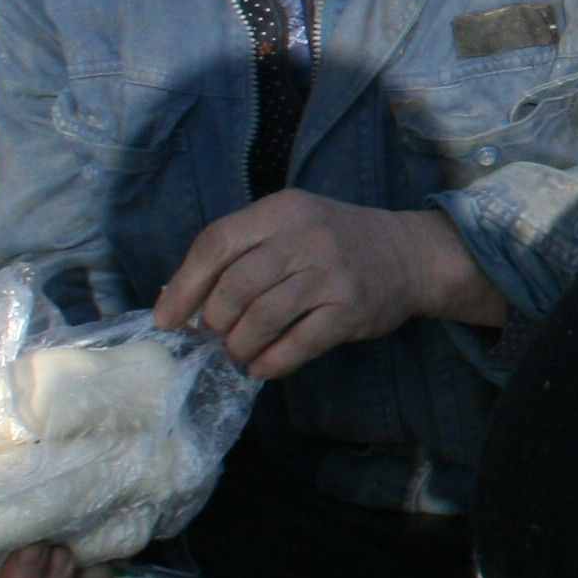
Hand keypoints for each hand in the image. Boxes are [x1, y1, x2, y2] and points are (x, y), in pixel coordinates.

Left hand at [155, 192, 498, 381]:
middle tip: (213, 336)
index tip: (168, 319)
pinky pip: (298, 344)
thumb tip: (175, 300)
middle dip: (213, 320)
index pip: (217, 243)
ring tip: (237, 352)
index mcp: (281, 211)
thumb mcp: (289, 227)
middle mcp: (306, 237)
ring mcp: (331, 274)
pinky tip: (261, 367)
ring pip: (262, 318)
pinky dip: (271, 362)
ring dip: (239, 345)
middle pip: (236, 286)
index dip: (184, 286)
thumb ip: (239, 253)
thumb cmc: (335, 242)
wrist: (410, 254)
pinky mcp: (351, 310)